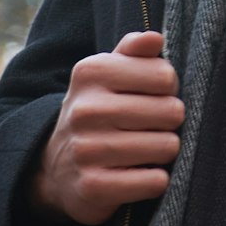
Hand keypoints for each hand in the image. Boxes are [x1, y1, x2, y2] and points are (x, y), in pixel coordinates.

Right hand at [31, 31, 183, 225]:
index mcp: (92, 72)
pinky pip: (154, 181)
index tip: (153, 97)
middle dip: (170, 122)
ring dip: (165, 151)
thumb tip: (155, 38)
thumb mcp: (108, 74)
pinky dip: (156, 180)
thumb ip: (134, 51)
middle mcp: (85, 109)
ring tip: (146, 150)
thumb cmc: (98, 111)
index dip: (169, 89)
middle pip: (170, 112)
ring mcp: (86, 149)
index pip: (165, 76)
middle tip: (153, 127)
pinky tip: (140, 174)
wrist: (55, 169)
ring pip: (166, 147)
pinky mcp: (94, 187)